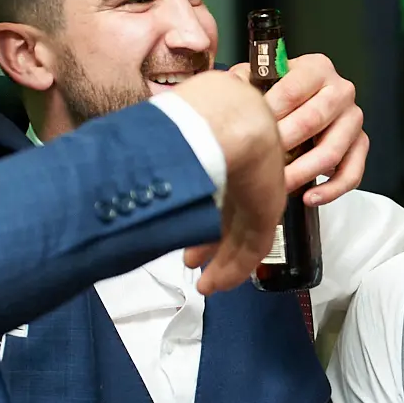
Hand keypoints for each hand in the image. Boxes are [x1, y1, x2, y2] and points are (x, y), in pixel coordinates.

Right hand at [171, 71, 286, 294]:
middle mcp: (247, 170)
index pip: (219, 188)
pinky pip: (253, 248)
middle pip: (230, 215)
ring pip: (242, 235)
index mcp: (228, 147)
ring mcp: (260, 190)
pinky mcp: (267, 212)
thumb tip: (135, 170)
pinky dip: (235, 269)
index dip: (201, 213)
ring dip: (222, 263)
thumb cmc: (191, 119)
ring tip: (203, 284)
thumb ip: (166, 158)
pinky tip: (218, 284)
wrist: (225, 118)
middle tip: (190, 259)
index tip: (182, 232)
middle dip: (209, 241)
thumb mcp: (174, 141)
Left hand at [226, 53, 366, 204]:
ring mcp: (352, 119)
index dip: (269, 113)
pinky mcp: (360, 144)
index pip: (292, 91)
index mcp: (317, 69)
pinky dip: (331, 189)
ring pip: (331, 150)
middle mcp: (340, 91)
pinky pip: (352, 172)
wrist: (301, 104)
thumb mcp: (260, 79)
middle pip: (313, 120)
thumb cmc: (280, 94)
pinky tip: (310, 197)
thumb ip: (245, 81)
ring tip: (281, 184)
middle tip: (262, 160)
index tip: (250, 131)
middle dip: (285, 144)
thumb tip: (229, 91)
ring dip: (303, 172)